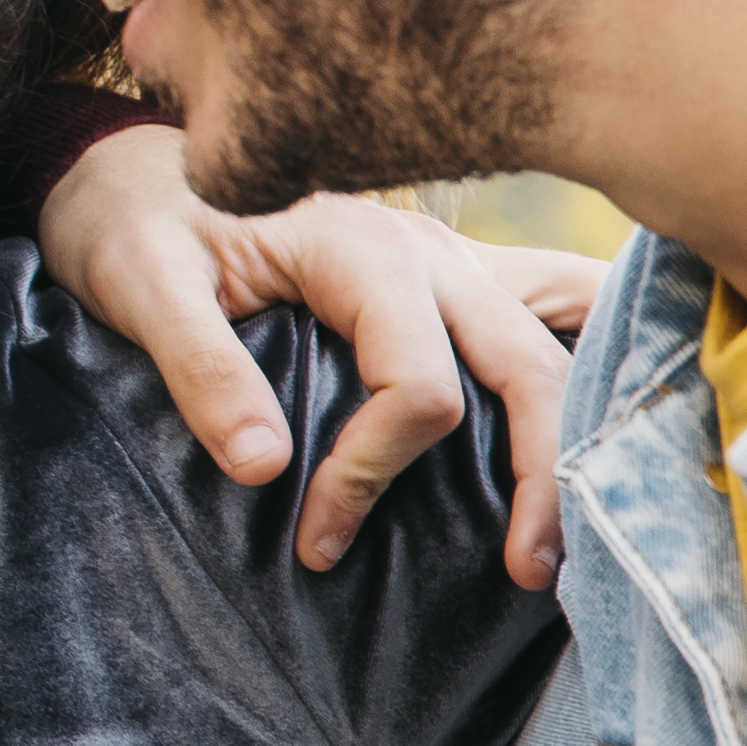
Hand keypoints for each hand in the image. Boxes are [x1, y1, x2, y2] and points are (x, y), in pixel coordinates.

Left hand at [33, 122, 599, 587]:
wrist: (128, 171)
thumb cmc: (133, 225)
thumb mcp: (139, 286)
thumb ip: (199, 368)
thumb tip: (263, 467)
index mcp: (358, 246)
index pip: (415, 384)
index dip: (373, 472)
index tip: (316, 539)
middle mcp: (428, 250)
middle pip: (526, 368)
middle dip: (536, 477)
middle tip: (526, 574)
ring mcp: (454, 264)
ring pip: (562, 342)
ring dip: (583, 433)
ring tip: (576, 532)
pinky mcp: (456, 282)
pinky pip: (558, 313)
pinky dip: (597, 365)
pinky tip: (618, 427)